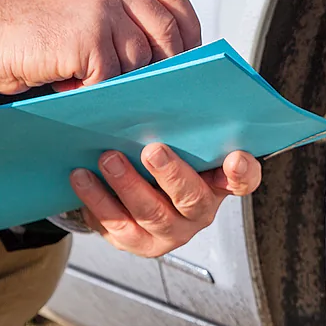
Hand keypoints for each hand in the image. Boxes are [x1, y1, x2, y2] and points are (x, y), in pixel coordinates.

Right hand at [0, 0, 199, 94]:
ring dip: (118, 78)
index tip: (190, 51)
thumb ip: (122, 16)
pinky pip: (113, 75)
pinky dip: (95, 87)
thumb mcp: (83, 9)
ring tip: (86, 77)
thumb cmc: (32, 33)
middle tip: (154, 83)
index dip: (188, 25)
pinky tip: (71, 81)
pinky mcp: (89, 36)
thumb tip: (169, 51)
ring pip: (139, 57)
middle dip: (165, 61)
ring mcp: (100, 8)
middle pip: (165, 28)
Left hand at [69, 144, 261, 257]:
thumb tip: (168, 83)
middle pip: (192, 200)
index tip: (234, 156)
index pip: (243, 180)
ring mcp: (168, 232)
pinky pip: (117, 225)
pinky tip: (82, 177)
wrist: (127, 194)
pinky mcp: (136, 242)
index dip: (242, 172)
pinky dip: (97, 199)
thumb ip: (181, 126)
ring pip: (151, 214)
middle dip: (172, 175)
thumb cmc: (159, 156)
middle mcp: (198, 212)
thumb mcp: (176, 141)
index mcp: (217, 183)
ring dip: (128, 184)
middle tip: (152, 150)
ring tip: (108, 158)